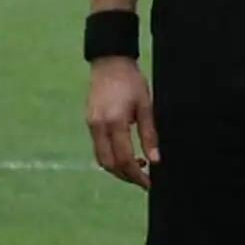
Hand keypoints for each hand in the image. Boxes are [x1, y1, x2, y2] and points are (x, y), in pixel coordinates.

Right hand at [85, 56, 158, 188]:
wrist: (109, 61)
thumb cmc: (131, 81)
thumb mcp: (146, 107)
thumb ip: (149, 135)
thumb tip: (155, 160)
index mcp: (115, 122)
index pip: (124, 159)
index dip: (137, 175)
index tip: (149, 183)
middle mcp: (99, 126)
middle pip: (109, 164)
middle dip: (126, 177)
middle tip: (143, 181)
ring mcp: (91, 125)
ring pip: (101, 159)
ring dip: (117, 169)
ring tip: (136, 168)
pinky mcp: (89, 122)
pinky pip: (98, 148)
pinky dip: (110, 158)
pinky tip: (124, 154)